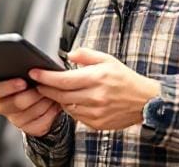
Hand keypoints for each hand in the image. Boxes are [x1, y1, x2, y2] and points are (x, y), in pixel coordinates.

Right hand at [0, 74, 61, 136]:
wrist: (43, 96)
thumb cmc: (31, 77)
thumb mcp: (25, 69)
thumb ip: (23, 67)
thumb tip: (32, 68)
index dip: (6, 86)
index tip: (23, 82)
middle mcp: (0, 103)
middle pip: (15, 102)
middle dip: (33, 94)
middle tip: (42, 87)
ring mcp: (12, 117)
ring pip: (29, 112)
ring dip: (43, 102)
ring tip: (51, 93)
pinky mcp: (26, 128)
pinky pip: (39, 123)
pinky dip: (49, 113)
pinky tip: (54, 104)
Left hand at [30, 48, 160, 130]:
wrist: (144, 101)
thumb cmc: (125, 79)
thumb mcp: (108, 60)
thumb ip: (86, 55)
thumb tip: (69, 54)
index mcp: (97, 78)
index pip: (63, 80)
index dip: (45, 77)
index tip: (34, 72)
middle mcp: (96, 97)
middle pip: (60, 94)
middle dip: (46, 88)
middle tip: (38, 83)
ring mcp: (96, 112)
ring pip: (66, 106)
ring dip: (57, 98)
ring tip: (54, 90)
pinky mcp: (97, 123)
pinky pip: (75, 116)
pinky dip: (70, 108)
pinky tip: (71, 100)